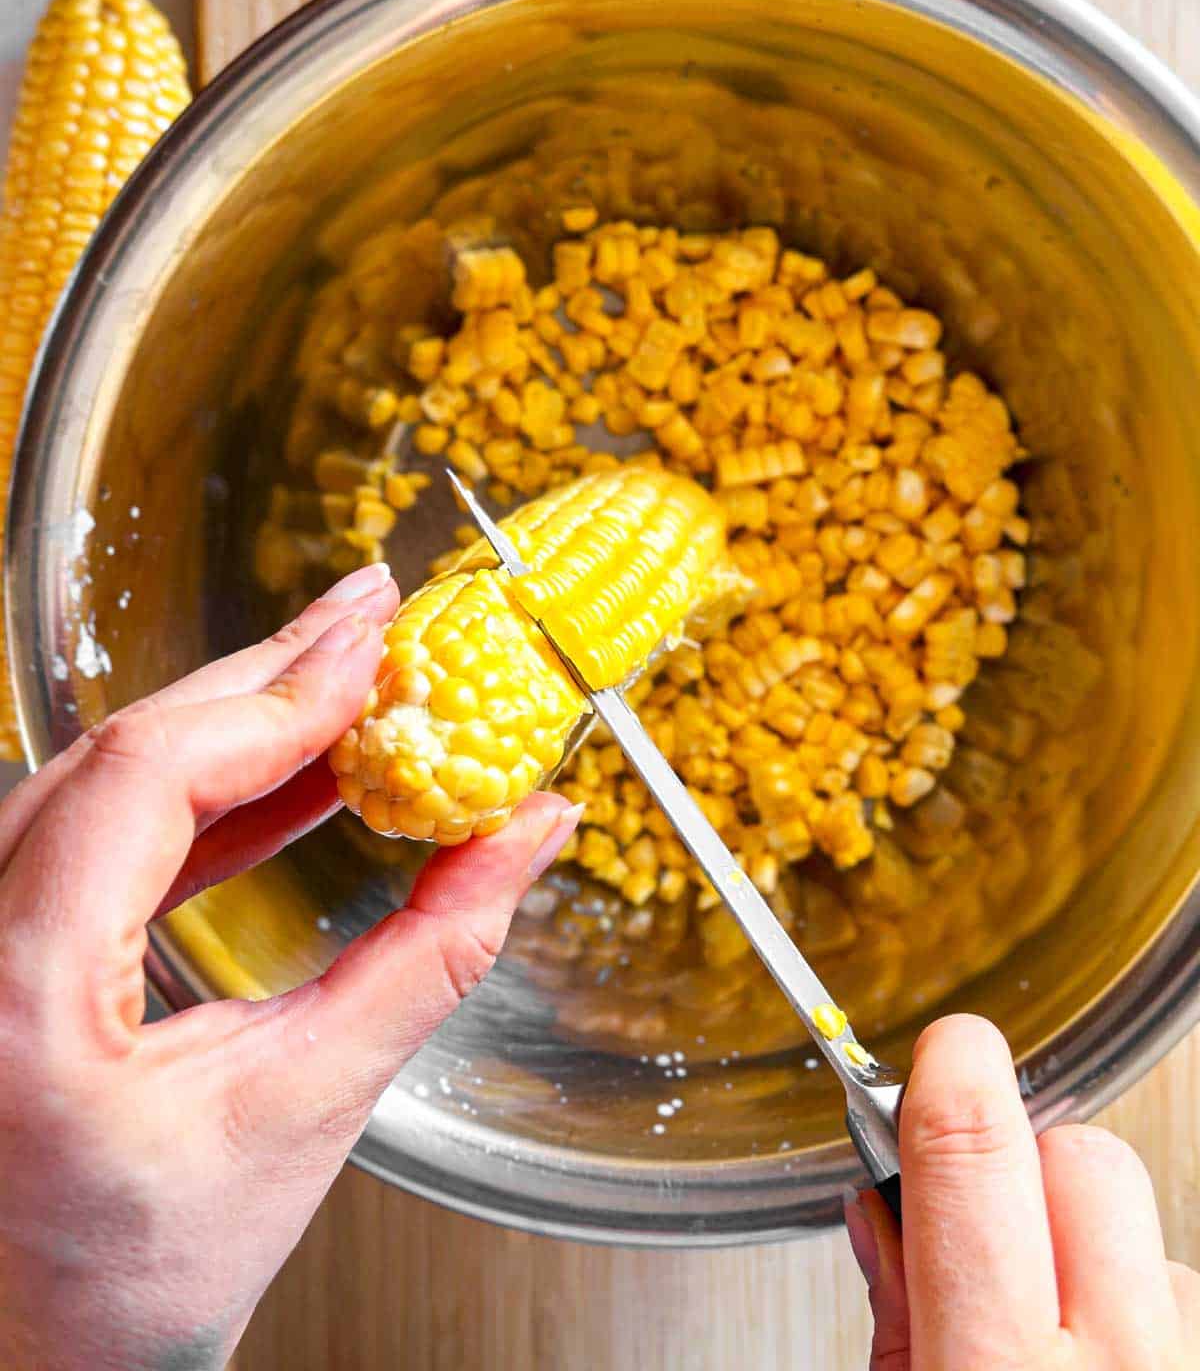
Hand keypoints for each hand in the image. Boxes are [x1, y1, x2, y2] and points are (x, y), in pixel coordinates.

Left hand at [0, 562, 582, 1370]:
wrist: (24, 1364)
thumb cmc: (124, 1292)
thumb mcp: (298, 1120)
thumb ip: (426, 962)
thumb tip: (524, 836)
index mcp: (17, 988)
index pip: (147, 778)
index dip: (273, 700)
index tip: (375, 650)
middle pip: (124, 748)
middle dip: (264, 677)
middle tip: (374, 616)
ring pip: (110, 775)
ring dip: (239, 722)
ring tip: (351, 676)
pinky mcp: (3, 942)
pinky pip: (106, 831)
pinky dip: (210, 795)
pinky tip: (298, 774)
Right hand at [845, 1014, 1199, 1368]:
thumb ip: (896, 1318)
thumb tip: (883, 1207)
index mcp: (999, 1368)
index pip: (973, 1144)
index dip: (949, 1072)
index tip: (937, 1059)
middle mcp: (1121, 1360)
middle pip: (1086, 1158)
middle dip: (1028, 1166)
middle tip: (980, 1232)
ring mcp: (1187, 1363)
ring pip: (1141, 1227)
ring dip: (1089, 1251)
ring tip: (1048, 1339)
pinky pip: (1182, 1292)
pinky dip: (1140, 1311)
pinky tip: (1098, 1364)